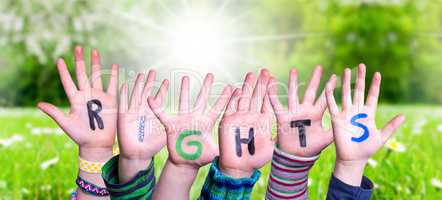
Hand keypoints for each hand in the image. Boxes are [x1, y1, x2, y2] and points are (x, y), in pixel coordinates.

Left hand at [38, 46, 117, 160]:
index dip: (64, 71)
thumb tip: (39, 103)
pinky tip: (114, 66)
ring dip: (96, 64)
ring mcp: (99, 97)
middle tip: (78, 47)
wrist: (96, 143)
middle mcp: (87, 95)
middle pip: (83, 74)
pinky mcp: (111, 101)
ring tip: (94, 51)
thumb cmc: (80, 135)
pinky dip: (114, 76)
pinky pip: (113, 86)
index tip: (60, 59)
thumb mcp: (66, 123)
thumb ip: (54, 112)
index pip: (68, 82)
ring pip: (97, 76)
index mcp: (75, 99)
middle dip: (80, 61)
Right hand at [117, 71, 166, 182]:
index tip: (167, 80)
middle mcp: (143, 111)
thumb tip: (188, 126)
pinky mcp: (123, 118)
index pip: (158, 98)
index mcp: (153, 114)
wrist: (137, 155)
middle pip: (146, 93)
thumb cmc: (151, 147)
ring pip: (135, 95)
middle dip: (149, 82)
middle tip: (153, 71)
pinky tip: (125, 85)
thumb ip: (173, 128)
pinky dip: (123, 94)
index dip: (162, 90)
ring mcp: (133, 113)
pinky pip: (123, 104)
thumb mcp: (165, 135)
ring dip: (137, 85)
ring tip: (140, 75)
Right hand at [148, 74, 232, 167]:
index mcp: (207, 124)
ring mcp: (183, 120)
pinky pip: (162, 115)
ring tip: (185, 77)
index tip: (230, 87)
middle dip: (206, 87)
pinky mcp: (171, 125)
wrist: (185, 162)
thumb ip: (219, 150)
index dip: (224, 99)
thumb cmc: (200, 157)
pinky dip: (156, 108)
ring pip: (184, 101)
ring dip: (184, 90)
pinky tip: (151, 98)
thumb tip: (227, 150)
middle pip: (202, 99)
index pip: (217, 108)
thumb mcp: (211, 154)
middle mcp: (196, 118)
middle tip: (210, 75)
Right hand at [219, 69, 273, 177]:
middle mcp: (251, 117)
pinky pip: (229, 107)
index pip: (266, 101)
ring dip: (246, 87)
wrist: (238, 167)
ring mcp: (239, 118)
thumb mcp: (272, 148)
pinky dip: (231, 98)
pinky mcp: (227, 122)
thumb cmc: (256, 160)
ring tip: (251, 74)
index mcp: (262, 121)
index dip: (270, 90)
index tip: (274, 77)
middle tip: (264, 70)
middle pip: (256, 96)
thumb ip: (280, 137)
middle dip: (260, 84)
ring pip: (243, 98)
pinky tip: (234, 89)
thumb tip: (292, 129)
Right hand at [268, 66, 332, 156]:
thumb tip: (350, 124)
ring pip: (293, 94)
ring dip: (293, 82)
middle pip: (310, 91)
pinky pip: (276, 105)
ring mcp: (294, 112)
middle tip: (319, 67)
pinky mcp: (283, 117)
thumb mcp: (327, 139)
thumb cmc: (311, 147)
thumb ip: (336, 130)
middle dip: (315, 79)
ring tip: (294, 70)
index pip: (325, 98)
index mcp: (316, 114)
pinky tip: (270, 86)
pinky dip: (273, 96)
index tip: (336, 76)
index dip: (330, 88)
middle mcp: (305, 110)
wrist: (296, 157)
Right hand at [325, 64, 404, 185]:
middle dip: (360, 78)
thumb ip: (391, 126)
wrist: (352, 158)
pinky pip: (332, 105)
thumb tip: (403, 116)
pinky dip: (330, 95)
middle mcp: (357, 111)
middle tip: (361, 65)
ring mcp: (346, 114)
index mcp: (368, 114)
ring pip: (346, 94)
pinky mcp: (336, 118)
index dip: (374, 85)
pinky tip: (329, 85)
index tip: (377, 74)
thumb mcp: (381, 137)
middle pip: (358, 91)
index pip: (372, 96)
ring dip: (346, 82)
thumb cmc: (367, 149)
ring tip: (346, 70)